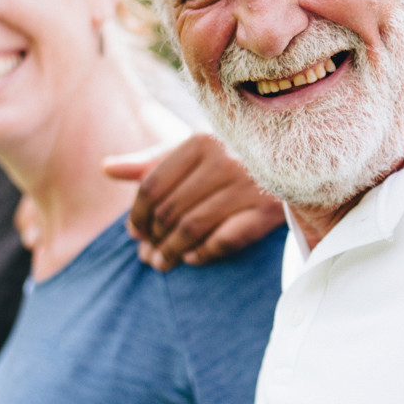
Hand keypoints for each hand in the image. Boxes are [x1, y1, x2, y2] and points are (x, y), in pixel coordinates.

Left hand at [106, 135, 285, 270]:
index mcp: (201, 140)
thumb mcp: (195, 151)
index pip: (152, 186)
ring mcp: (247, 185)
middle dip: (152, 239)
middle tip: (146, 255)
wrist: (297, 162)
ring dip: (171, 252)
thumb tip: (106, 169)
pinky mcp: (266, 211)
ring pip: (192, 228)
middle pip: (169, 210)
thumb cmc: (236, 155)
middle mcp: (224, 159)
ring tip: (161, 263)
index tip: (133, 232)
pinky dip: (203, 253)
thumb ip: (152, 161)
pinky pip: (224, 240)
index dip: (136, 215)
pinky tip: (192, 258)